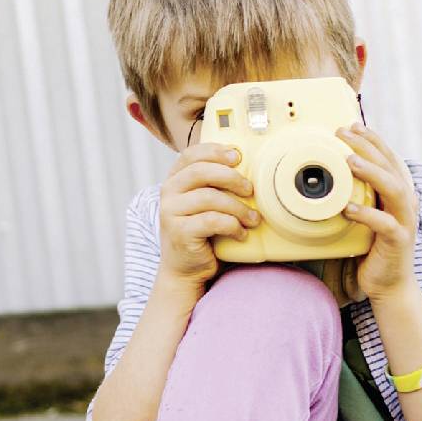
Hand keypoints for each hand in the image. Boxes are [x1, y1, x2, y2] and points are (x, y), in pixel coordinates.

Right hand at [153, 142, 260, 290]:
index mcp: (174, 179)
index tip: (238, 156)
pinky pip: (212, 221)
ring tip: (253, 218)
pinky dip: (232, 226)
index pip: (191, 154)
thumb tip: (249, 165)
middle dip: (231, 177)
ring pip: (209, 197)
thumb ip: (215, 184)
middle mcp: (168, 193)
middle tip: (250, 190)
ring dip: (238, 207)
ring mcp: (170, 212)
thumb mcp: (207, 203)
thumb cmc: (203, 233)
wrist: (186, 269)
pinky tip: (241, 233)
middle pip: (200, 172)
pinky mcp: (179, 232)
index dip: (215, 151)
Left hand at [338, 124, 420, 301]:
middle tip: (344, 133)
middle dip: (368, 147)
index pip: (389, 158)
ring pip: (394, 190)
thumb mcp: (366, 216)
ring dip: (371, 173)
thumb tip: (333, 175)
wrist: (390, 284)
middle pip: (391, 167)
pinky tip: (348, 209)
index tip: (352, 125)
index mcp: (399, 194)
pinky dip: (367, 214)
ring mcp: (405, 222)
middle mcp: (406, 204)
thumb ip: (360, 196)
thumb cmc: (374, 249)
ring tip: (348, 162)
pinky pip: (384, 224)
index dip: (373, 139)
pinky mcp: (398, 241)